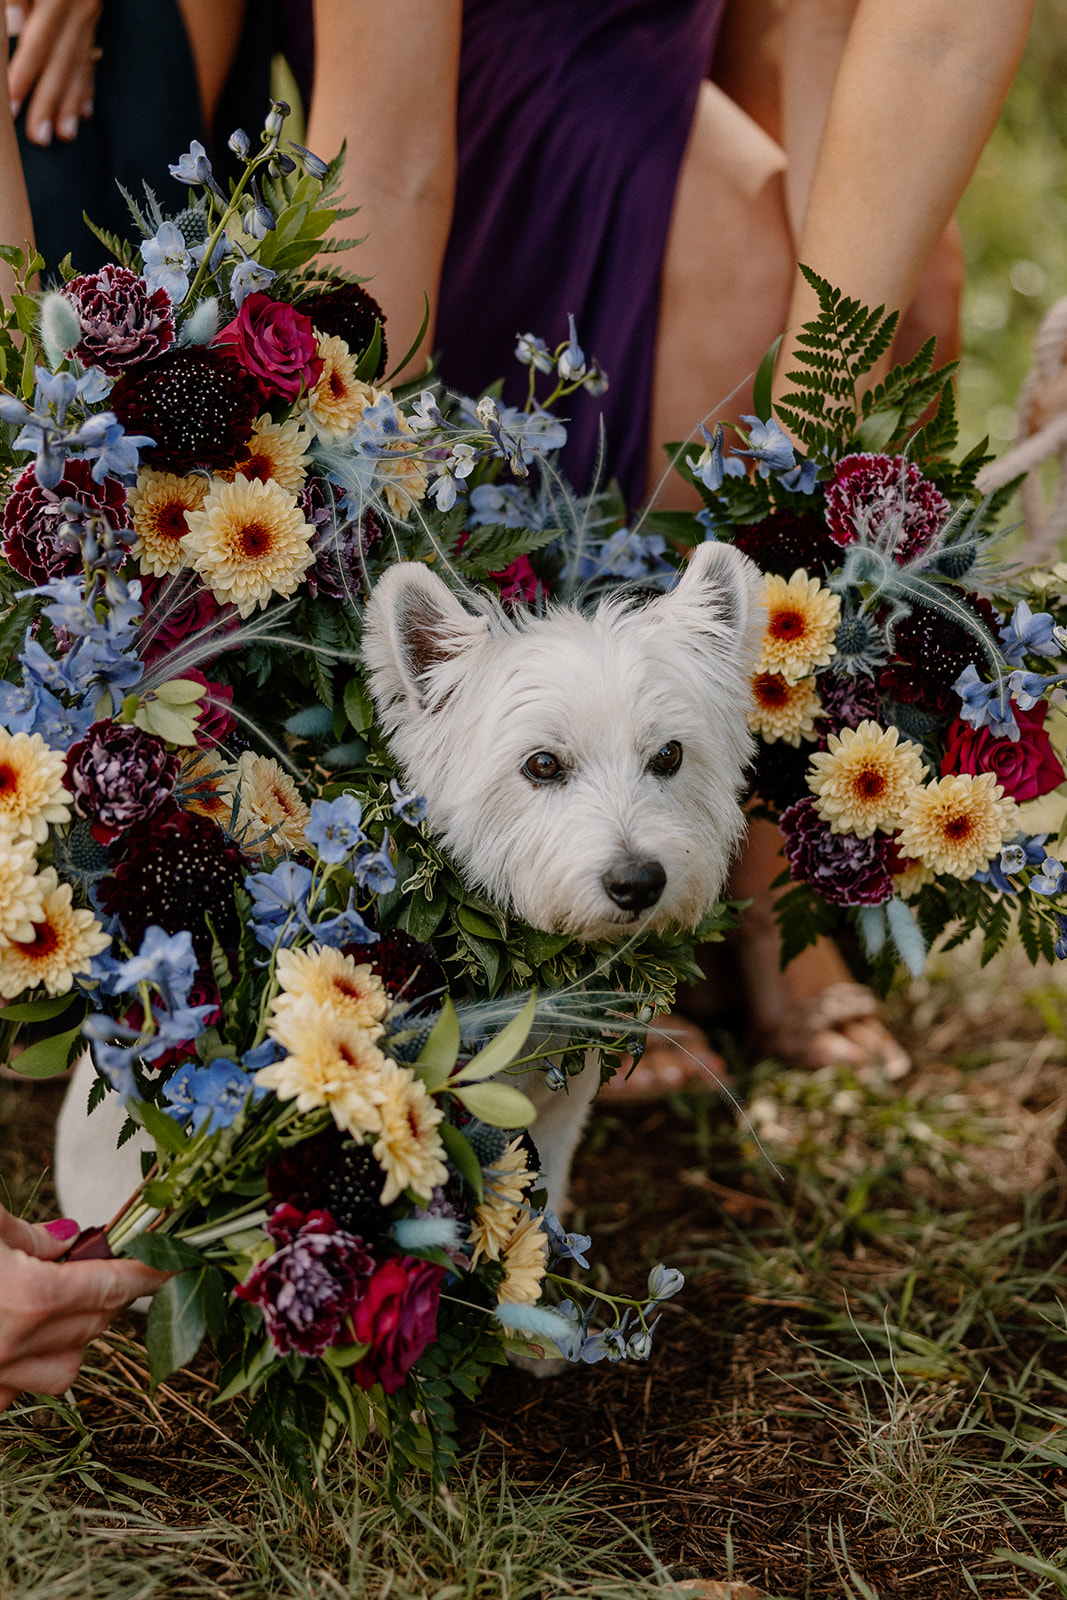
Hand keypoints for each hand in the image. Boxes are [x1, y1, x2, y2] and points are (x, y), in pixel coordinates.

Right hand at [0, 1206, 166, 1409]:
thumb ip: (31, 1233)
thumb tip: (67, 1239)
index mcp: (30, 1297)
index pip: (113, 1286)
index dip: (149, 1273)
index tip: (174, 1265)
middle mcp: (14, 1347)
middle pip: (94, 1325)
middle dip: (110, 1295)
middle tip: (104, 1267)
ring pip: (65, 1369)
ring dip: (75, 1337)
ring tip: (58, 1302)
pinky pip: (20, 1392)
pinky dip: (32, 1368)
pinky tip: (22, 1340)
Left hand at [7, 0, 101, 147]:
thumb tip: (16, 25)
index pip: (38, 42)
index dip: (23, 76)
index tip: (10, 107)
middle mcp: (78, 7)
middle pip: (61, 62)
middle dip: (49, 102)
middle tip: (38, 137)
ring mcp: (89, 14)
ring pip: (79, 64)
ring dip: (69, 103)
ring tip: (63, 135)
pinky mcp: (93, 18)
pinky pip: (91, 57)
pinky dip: (86, 87)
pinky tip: (82, 112)